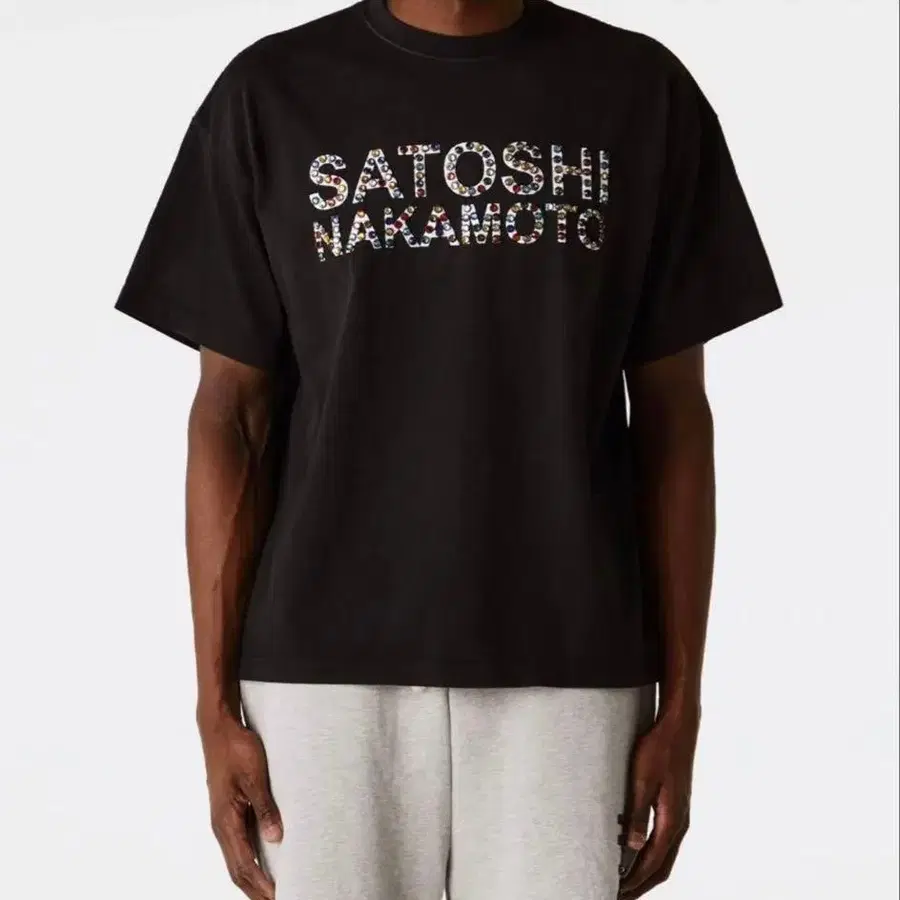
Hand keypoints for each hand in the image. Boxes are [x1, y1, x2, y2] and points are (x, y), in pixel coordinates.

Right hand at [200, 713, 282, 899]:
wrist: (219, 728)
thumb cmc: (235, 748)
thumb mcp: (255, 777)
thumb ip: (265, 808)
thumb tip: (276, 838)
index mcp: (226, 821)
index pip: (244, 864)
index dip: (260, 884)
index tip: (277, 896)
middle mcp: (222, 825)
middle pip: (238, 869)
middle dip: (256, 889)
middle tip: (277, 899)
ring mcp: (225, 819)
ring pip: (238, 858)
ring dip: (253, 877)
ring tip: (271, 890)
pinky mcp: (230, 810)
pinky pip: (240, 842)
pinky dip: (251, 859)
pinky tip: (264, 860)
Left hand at [618, 708, 698, 897]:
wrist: (678, 727)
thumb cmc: (659, 748)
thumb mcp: (642, 779)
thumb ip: (637, 813)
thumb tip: (633, 847)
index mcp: (672, 820)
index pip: (653, 863)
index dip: (634, 881)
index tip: (616, 892)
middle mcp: (679, 823)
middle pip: (662, 866)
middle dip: (641, 884)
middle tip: (618, 893)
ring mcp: (680, 815)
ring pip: (664, 855)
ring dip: (646, 871)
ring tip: (625, 880)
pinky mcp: (675, 806)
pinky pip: (664, 841)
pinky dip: (651, 855)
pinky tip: (635, 851)